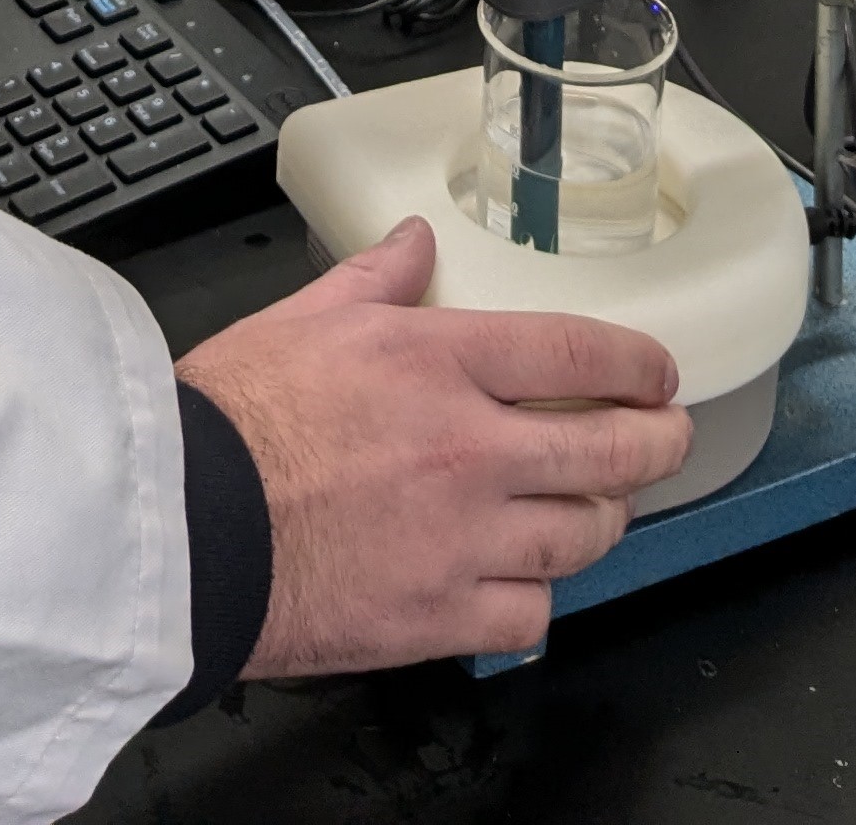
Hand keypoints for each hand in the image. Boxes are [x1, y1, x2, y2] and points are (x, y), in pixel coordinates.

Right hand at [181, 218, 691, 671]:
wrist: (187, 528)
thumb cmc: (233, 419)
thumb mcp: (305, 317)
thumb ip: (377, 279)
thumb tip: (414, 240)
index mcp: (438, 364)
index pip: (576, 354)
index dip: (637, 364)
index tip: (656, 374)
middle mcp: (469, 450)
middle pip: (609, 449)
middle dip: (657, 443)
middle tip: (667, 438)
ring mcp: (463, 539)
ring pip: (583, 535)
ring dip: (604, 518)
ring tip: (604, 509)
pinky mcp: (440, 615)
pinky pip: (530, 614)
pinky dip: (539, 600)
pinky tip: (530, 585)